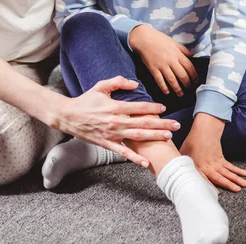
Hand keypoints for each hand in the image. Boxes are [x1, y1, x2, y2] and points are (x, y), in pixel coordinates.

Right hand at [54, 76, 179, 166]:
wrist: (68, 116)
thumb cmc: (86, 100)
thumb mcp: (101, 86)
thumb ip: (118, 82)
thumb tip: (135, 84)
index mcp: (116, 106)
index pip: (139, 107)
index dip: (153, 107)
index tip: (164, 107)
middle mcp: (116, 121)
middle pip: (143, 123)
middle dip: (162, 124)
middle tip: (176, 125)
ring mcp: (112, 134)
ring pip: (137, 137)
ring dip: (154, 138)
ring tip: (168, 138)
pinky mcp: (106, 143)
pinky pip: (122, 152)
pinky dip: (134, 158)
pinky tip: (145, 163)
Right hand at [129, 25, 197, 96]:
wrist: (143, 38)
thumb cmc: (159, 38)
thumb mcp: (173, 42)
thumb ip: (183, 49)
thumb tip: (193, 54)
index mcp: (177, 53)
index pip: (189, 66)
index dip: (194, 75)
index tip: (196, 80)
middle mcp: (171, 60)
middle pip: (182, 75)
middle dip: (187, 84)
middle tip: (189, 89)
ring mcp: (162, 65)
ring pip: (172, 80)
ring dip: (177, 88)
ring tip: (180, 94)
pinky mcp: (153, 69)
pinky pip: (159, 80)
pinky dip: (164, 87)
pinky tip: (167, 92)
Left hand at [180, 114, 245, 191]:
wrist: (202, 130)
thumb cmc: (191, 143)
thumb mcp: (183, 154)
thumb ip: (181, 165)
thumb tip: (174, 174)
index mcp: (198, 166)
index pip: (203, 178)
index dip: (209, 186)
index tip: (216, 194)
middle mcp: (208, 166)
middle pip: (220, 176)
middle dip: (229, 183)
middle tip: (238, 189)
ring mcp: (216, 163)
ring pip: (228, 172)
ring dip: (237, 178)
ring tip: (245, 184)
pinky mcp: (221, 159)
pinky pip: (231, 166)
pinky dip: (238, 170)